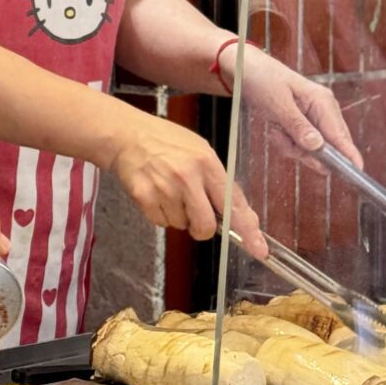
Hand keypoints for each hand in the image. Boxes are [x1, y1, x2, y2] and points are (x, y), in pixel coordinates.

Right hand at [106, 103, 267, 259]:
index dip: (247, 230)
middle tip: (195, 214)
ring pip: (180, 225)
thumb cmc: (166, 142)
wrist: (126, 135)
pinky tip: (155, 193)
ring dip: (177, 215)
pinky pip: (160, 222)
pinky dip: (160, 214)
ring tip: (168, 191)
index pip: (233, 203)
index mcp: (206, 162)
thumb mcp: (201, 152)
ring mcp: (164, 187)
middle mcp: (187, 176)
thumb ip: (222, 184)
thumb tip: (245, 216)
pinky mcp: (144, 196)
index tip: (258, 249)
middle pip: (206, 225)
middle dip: (202, 228)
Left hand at [237, 46, 362, 167]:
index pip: (341, 135)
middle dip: (304, 152)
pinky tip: (275, 129)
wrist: (244, 68)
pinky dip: (286, 142)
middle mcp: (323, 111)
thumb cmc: (261, 79)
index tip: (356, 172)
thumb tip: (318, 147)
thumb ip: (297, 126)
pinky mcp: (302, 124)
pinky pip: (300, 144)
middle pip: (327, 148)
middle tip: (281, 138)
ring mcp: (314, 118)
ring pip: (312, 149)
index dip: (349, 155)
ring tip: (275, 130)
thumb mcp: (277, 104)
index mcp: (323, 102)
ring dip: (291, 146)